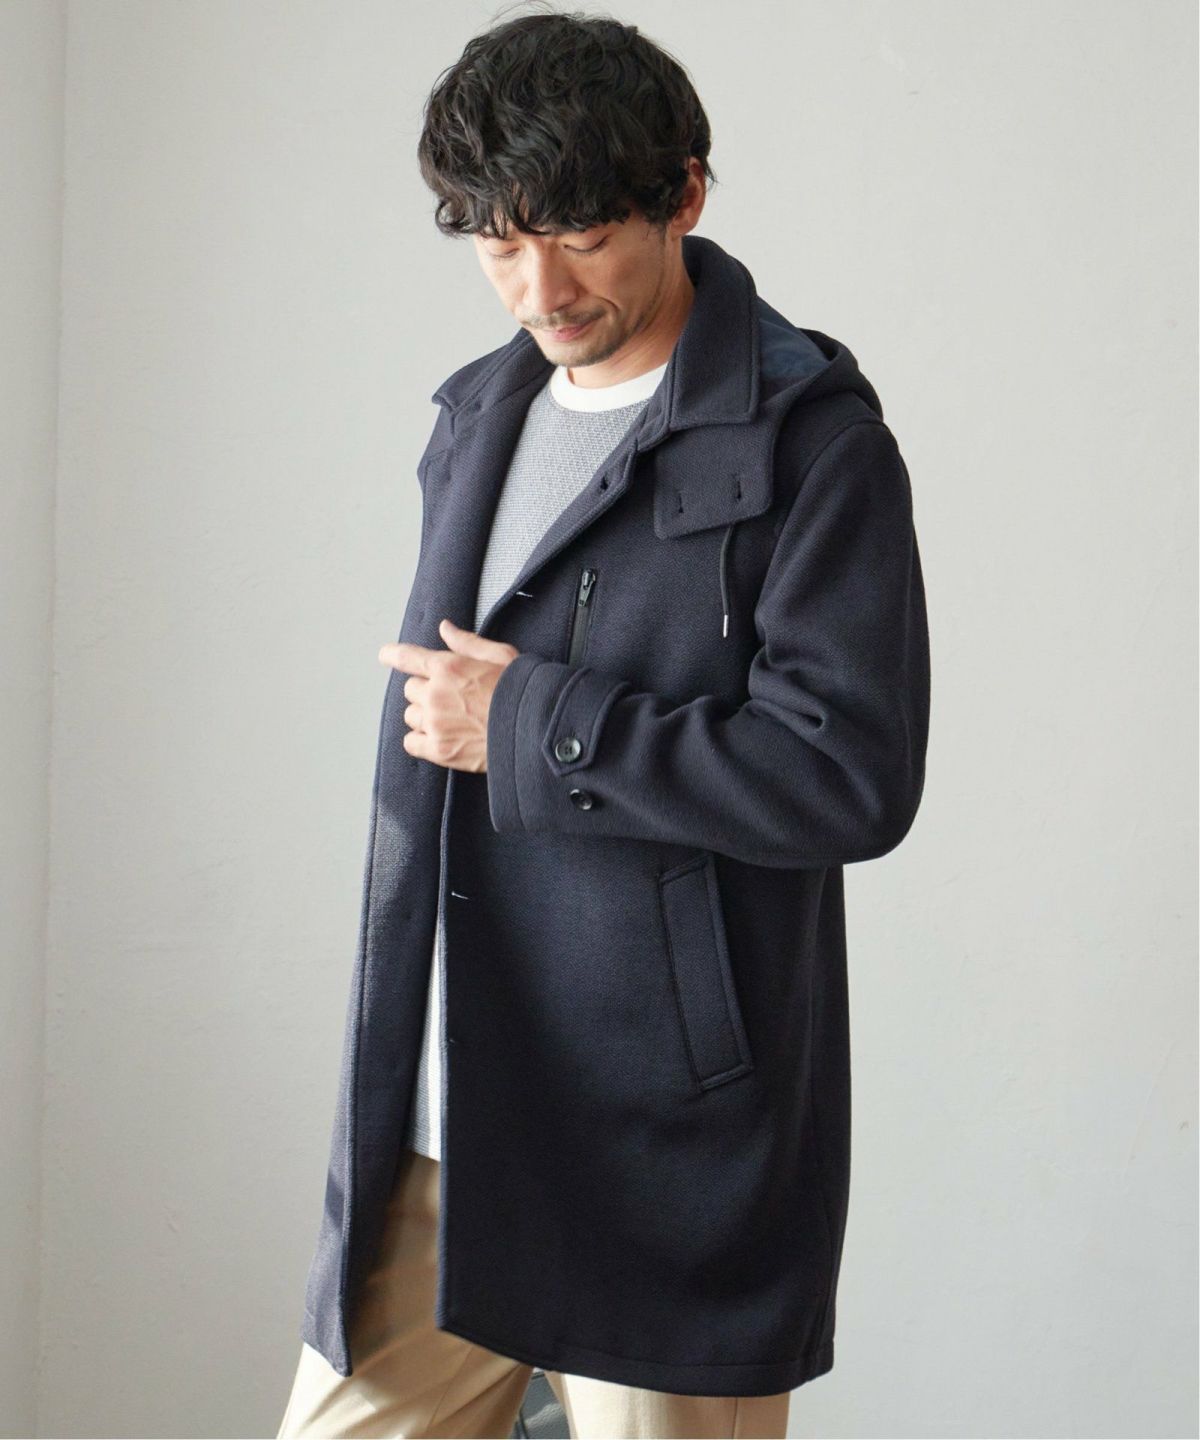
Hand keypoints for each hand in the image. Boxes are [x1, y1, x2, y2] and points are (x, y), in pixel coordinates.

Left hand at [378, 618, 519, 772]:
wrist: (534, 730)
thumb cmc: (522, 691)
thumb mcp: (500, 656)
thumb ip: (467, 642)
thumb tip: (445, 628)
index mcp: (447, 667)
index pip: (406, 657)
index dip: (393, 655)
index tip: (386, 655)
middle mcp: (435, 694)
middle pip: (411, 689)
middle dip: (426, 691)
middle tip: (451, 698)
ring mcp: (435, 723)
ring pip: (411, 715)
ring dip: (424, 716)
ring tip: (451, 719)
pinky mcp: (438, 750)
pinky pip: (411, 743)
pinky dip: (420, 740)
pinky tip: (439, 738)